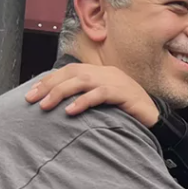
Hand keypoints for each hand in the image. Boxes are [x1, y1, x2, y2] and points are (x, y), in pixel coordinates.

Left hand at [25, 63, 159, 126]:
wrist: (156, 118)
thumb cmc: (127, 112)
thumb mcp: (102, 103)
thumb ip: (85, 98)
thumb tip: (58, 105)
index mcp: (101, 73)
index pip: (70, 70)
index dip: (49, 80)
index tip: (31, 93)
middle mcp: (107, 73)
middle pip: (73, 73)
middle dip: (50, 85)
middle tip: (31, 100)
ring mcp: (116, 82)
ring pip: (83, 80)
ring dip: (61, 92)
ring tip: (46, 105)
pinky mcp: (125, 94)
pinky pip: (100, 94)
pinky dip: (84, 101)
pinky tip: (71, 110)